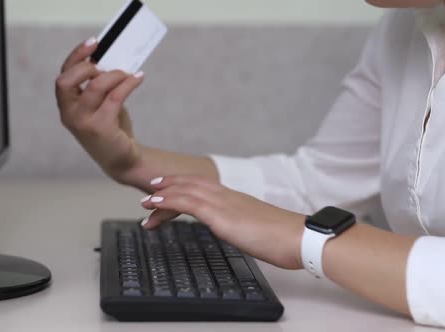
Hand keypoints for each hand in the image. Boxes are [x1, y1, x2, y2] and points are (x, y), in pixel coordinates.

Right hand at [55, 37, 144, 180]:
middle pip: (67, 80)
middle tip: (108, 66)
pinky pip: (115, 96)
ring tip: (129, 74)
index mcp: (66, 106)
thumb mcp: (101, 104)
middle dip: (87, 66)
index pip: (63, 75)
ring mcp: (82, 122)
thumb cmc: (112, 128)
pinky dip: (129, 83)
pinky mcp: (100, 128)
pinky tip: (139, 78)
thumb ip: (99, 85)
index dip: (76, 56)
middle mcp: (69, 114)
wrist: (123, 160)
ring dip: (115, 74)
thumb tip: (113, 58)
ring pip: (95, 85)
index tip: (95, 42)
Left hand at [140, 175, 306, 269]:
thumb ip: (242, 226)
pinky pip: (187, 202)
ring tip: (146, 200)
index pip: (202, 188)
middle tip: (150, 192)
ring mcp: (222, 202)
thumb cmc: (283, 238)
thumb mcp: (255, 229)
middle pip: (190, 184)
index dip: (183, 188)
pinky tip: (154, 204)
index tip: (169, 192)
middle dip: (168, 186)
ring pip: (185, 190)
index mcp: (234, 199)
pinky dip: (167, 200)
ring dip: (163, 193)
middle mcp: (226, 195)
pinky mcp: (220, 214)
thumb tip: (237, 230)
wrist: (298, 238)